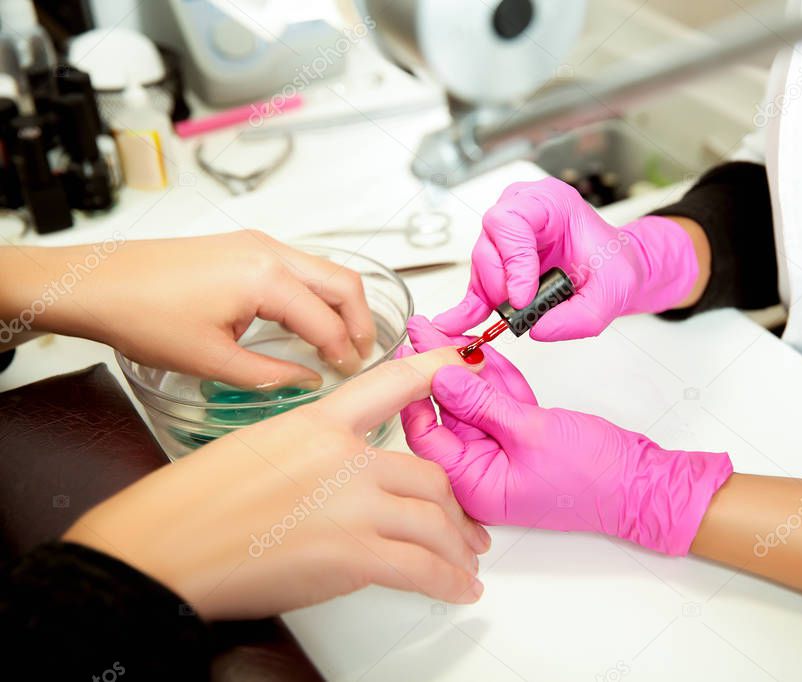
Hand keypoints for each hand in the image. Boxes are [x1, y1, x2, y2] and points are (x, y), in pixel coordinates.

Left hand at [10, 230, 376, 389]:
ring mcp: (256, 243)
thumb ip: (271, 374)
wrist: (94, 283)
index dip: (345, 354)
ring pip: (323, 271)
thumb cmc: (141, 315)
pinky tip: (306, 322)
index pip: (326, 321)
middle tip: (360, 356)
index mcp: (266, 277)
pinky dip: (315, 293)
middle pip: (342, 283)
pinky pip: (298, 266)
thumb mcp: (211, 360)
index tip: (350, 376)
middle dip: (359, 321)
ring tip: (339, 343)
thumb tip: (309, 380)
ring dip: (339, 305)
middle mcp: (269, 251)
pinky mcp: (242, 245)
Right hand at [63, 347, 491, 620]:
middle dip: (453, 506)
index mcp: (317, 425)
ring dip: (457, 546)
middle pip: (428, 474)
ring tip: (465, 561)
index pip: (390, 385)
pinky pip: (421, 567)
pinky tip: (457, 588)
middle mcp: (344, 458)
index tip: (461, 363)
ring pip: (433, 520)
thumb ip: (313, 456)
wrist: (161, 549)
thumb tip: (342, 481)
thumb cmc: (191, 506)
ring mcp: (351, 504)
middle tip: (463, 524)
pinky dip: (447, 581)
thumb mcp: (256, 450)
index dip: (432, 371)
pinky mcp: (352, 554)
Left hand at [400, 337, 732, 555]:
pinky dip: (492, 375)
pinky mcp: (522, 435)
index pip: (427, 435)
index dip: (415, 392)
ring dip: (462, 365)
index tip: (407, 355)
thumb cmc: (593, 477)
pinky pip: (499, 400)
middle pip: (446, 412)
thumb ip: (484, 405)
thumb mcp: (531, 433)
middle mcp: (483, 470)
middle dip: (435, 369)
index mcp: (476, 484)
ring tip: (440, 328)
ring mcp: (502, 452)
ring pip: (472, 401)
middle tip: (420, 330)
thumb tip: (441, 378)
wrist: (640, 482)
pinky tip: (475, 346)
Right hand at [433, 178, 702, 340]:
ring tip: (503, 320)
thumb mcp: (611, 294)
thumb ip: (579, 317)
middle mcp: (524, 209)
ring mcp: (509, 235)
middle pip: (490, 242)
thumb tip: (537, 329)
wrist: (615, 271)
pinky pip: (479, 282)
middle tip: (517, 310)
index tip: (523, 296)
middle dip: (499, 282)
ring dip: (489, 296)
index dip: (512, 260)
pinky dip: (472, 305)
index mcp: (551, 202)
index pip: (511, 220)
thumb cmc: (614, 267)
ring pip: (482, 263)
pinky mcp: (501, 261)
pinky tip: (458, 323)